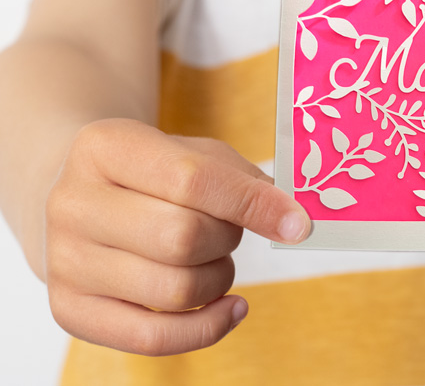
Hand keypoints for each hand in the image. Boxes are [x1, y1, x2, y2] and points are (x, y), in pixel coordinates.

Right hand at [44, 119, 310, 355]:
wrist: (82, 198)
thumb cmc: (153, 174)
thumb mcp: (195, 154)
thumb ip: (243, 181)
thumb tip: (291, 222)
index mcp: (105, 147)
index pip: (192, 181)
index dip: (253, 205)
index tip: (298, 223)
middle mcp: (73, 203)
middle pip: (182, 238)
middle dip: (228, 240)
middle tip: (230, 232)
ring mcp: (65, 260)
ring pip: (175, 289)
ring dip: (219, 278)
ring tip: (214, 260)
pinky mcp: (70, 309)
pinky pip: (152, 338)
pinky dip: (207, 329)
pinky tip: (230, 308)